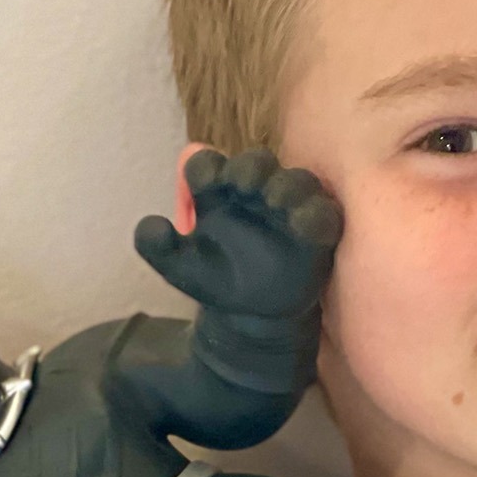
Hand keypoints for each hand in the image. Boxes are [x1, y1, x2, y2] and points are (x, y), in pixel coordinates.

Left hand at [133, 147, 342, 320]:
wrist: (252, 315)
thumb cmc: (217, 280)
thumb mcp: (178, 268)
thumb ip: (157, 246)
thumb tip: (152, 225)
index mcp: (217, 191)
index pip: (208, 164)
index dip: (205, 167)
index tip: (204, 184)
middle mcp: (255, 191)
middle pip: (257, 161)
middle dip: (251, 167)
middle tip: (245, 184)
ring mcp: (289, 209)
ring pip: (296, 180)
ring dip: (287, 186)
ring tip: (276, 203)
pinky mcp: (317, 232)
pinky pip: (324, 214)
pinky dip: (317, 215)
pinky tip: (304, 226)